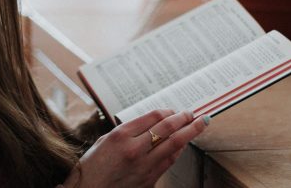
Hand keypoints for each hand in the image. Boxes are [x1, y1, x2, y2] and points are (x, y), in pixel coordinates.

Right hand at [62, 109, 208, 187]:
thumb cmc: (92, 167)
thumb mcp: (104, 141)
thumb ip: (127, 131)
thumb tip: (150, 124)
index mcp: (121, 135)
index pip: (153, 117)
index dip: (168, 111)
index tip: (174, 110)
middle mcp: (134, 149)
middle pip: (168, 128)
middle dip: (185, 119)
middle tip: (194, 114)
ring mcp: (143, 166)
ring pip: (174, 145)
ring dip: (189, 133)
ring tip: (199, 124)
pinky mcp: (149, 179)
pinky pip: (169, 161)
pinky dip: (178, 150)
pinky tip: (183, 144)